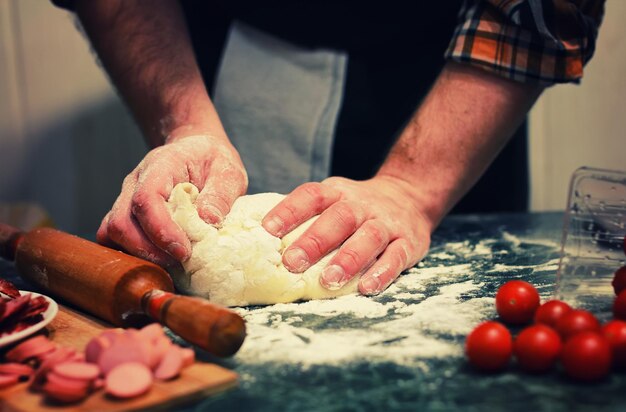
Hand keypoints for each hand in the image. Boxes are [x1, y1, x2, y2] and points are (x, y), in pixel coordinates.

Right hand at [97, 135, 246, 265]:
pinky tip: (157, 259)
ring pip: (113, 232)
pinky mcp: (126, 213)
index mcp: (161, 166)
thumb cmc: (212, 161)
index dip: (160, 229)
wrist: (197, 150)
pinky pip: (113, 237)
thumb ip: (221, 194)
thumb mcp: (228, 171)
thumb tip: (208, 220)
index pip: (146, 198)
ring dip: (139, 254)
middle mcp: (136, 181)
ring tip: (172, 262)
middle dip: (148, 249)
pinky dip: (131, 253)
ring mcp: (126, 198)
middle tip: (180, 261)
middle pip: (122, 221)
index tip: (183, 251)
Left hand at [262, 176, 431, 294]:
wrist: (410, 195)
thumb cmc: (357, 207)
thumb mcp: (334, 199)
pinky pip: (397, 257)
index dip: (289, 210)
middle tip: (292, 263)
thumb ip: (306, 215)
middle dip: (315, 240)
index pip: (312, 196)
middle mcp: (362, 205)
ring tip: (328, 280)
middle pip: (339, 217)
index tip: (267, 230)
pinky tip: (367, 288)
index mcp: (338, 193)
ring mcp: (387, 223)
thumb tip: (257, 239)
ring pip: (369, 237)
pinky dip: (383, 272)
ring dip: (348, 259)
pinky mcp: (409, 242)